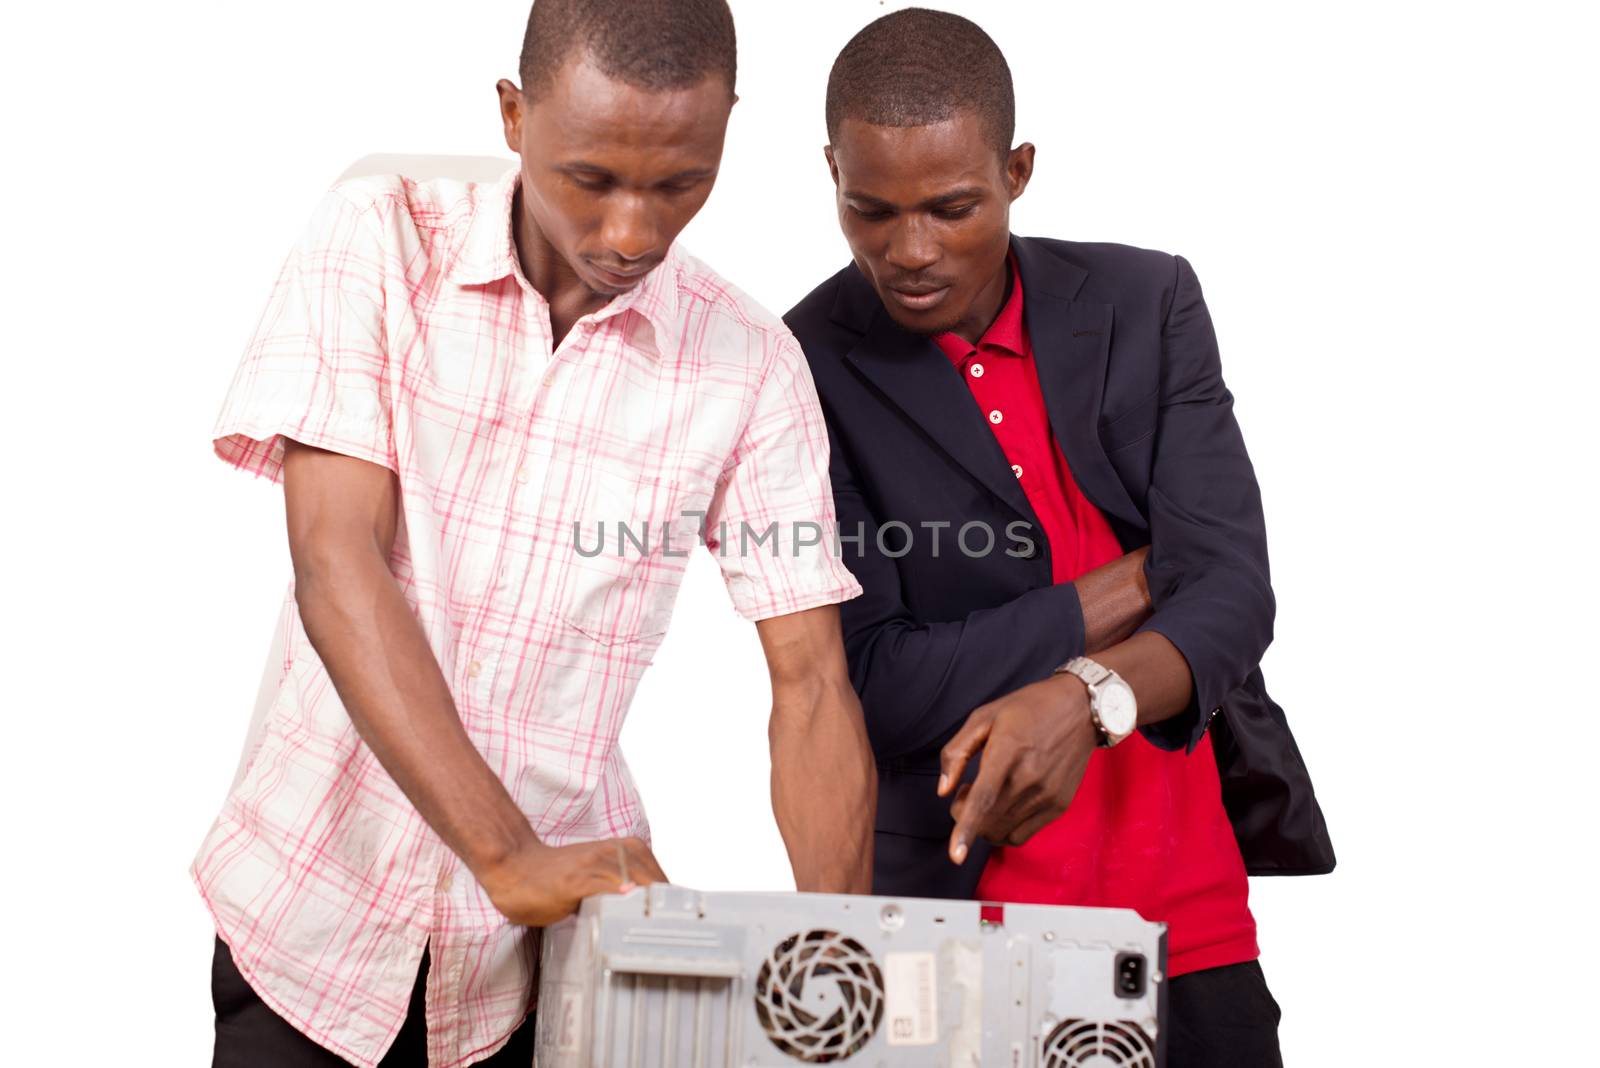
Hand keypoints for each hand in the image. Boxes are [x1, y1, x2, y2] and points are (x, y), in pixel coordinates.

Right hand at [476, 835, 667, 926]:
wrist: (515, 867)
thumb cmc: (555, 877)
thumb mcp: (600, 879)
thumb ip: (626, 889)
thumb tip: (652, 916)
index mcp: (627, 851)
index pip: (664, 881)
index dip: (673, 909)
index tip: (679, 933)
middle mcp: (617, 853)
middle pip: (657, 884)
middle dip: (667, 913)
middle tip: (672, 942)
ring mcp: (597, 864)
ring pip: (637, 885)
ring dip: (650, 911)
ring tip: (659, 936)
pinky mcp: (577, 879)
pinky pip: (606, 888)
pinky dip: (621, 898)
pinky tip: (631, 907)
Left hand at [938, 674, 1097, 862]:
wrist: (1080, 709)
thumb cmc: (1027, 709)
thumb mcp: (984, 717)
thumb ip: (956, 753)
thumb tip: (943, 791)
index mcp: (1008, 751)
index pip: (984, 799)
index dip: (967, 829)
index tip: (955, 857)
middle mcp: (1030, 777)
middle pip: (987, 821)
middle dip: (964, 816)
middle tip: (964, 792)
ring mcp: (1047, 795)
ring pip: (1002, 833)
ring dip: (983, 824)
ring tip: (987, 796)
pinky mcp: (1059, 805)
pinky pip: (1022, 836)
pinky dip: (1003, 830)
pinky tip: (1003, 806)